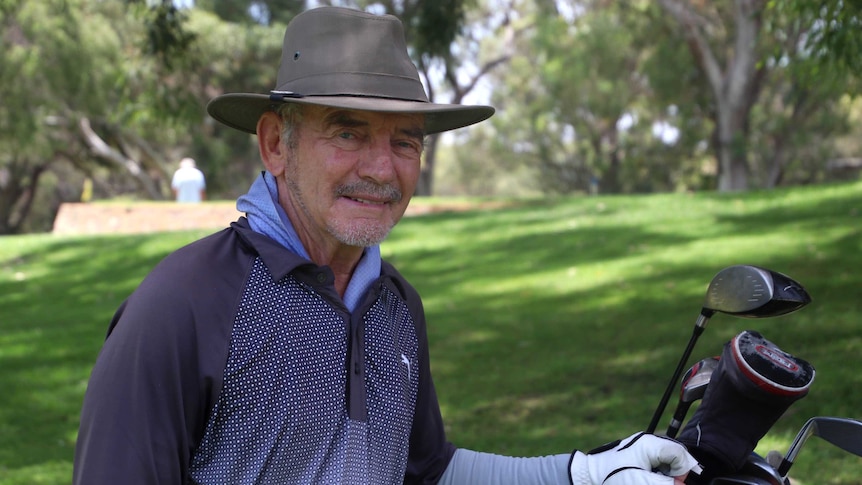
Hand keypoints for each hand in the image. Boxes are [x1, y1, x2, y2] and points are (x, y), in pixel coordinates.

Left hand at [568, 432, 701, 484]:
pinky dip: (655, 474)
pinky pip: (655, 465)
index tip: (675, 483)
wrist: (588, 477)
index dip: (682, 471)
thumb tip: (682, 483)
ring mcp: (641, 449)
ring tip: (648, 480)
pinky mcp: (636, 457)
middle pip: (674, 457)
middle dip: (673, 474)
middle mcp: (647, 443)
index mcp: (650, 443)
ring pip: (665, 463)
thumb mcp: (642, 481)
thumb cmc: (611, 477)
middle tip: (660, 481)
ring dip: (663, 475)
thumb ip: (666, 483)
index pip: (679, 453)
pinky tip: (644, 479)